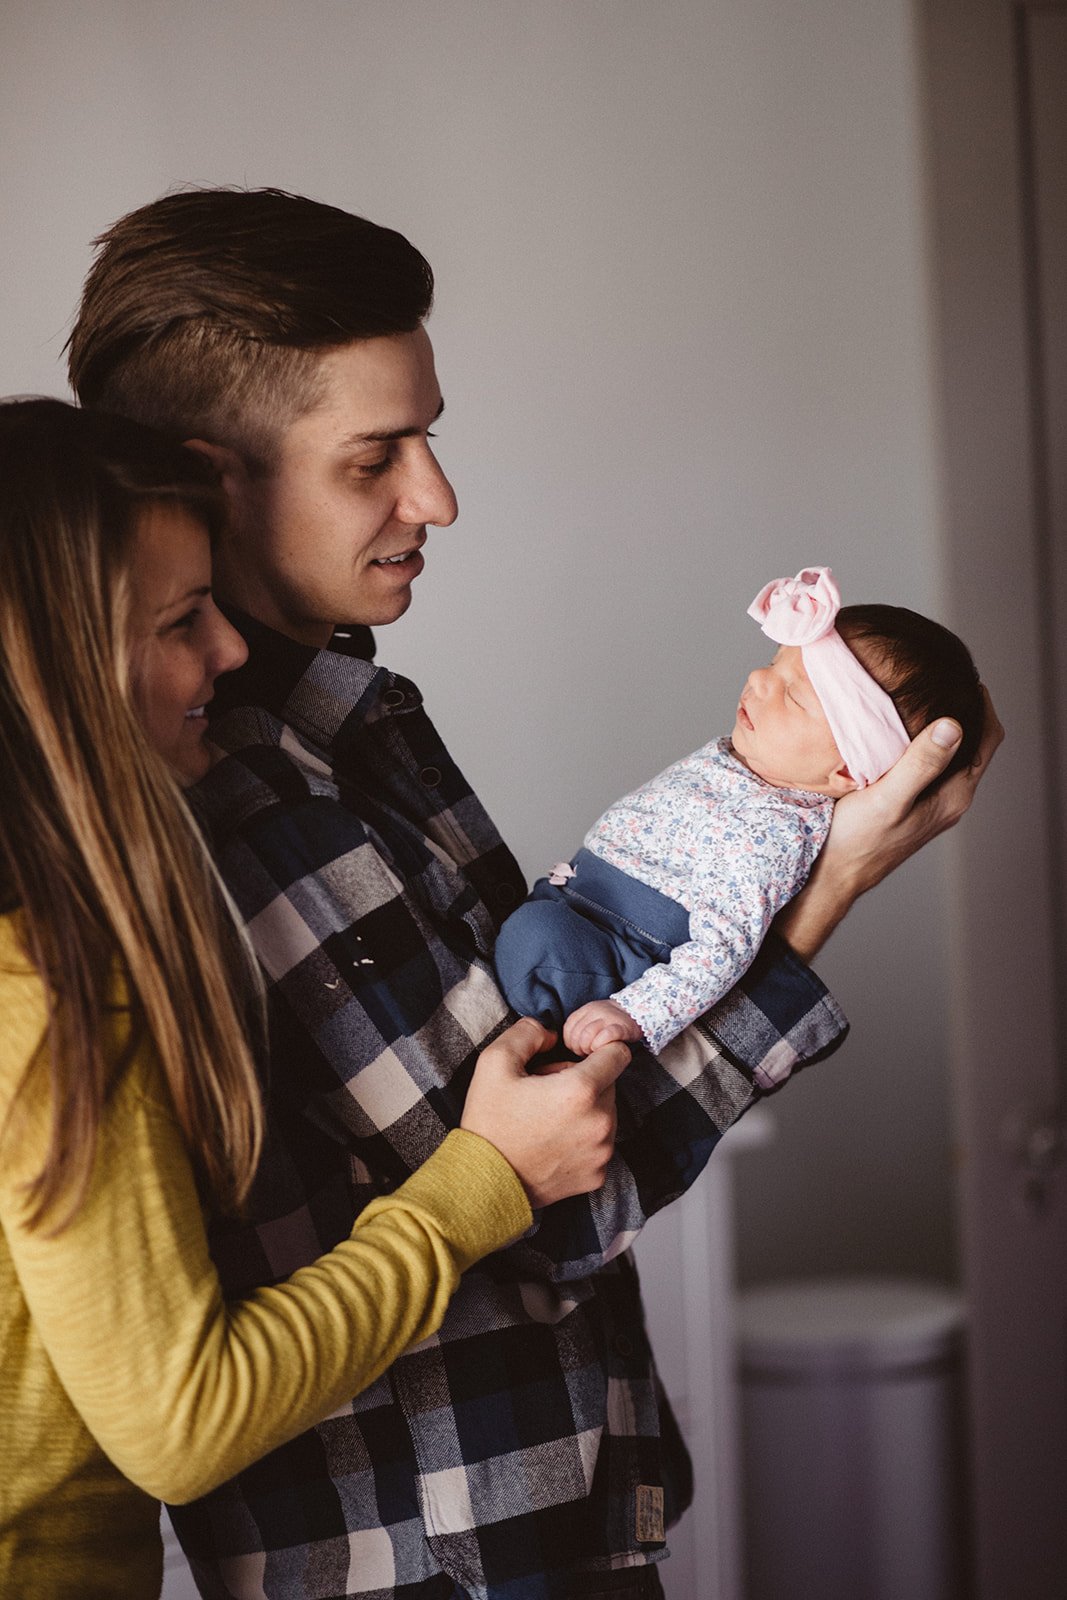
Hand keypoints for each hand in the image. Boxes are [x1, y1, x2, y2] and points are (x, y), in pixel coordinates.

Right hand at [460, 1018, 629, 1206]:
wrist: (483, 1184)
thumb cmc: (489, 1122)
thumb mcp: (495, 1063)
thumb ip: (528, 1033)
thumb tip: (553, 1034)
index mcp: (580, 1090)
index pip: (618, 1053)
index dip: (598, 1048)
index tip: (576, 1056)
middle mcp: (600, 1122)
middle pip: (609, 1083)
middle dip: (583, 1080)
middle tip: (546, 1092)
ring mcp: (601, 1152)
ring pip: (606, 1113)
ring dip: (585, 1110)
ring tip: (547, 1119)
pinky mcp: (597, 1175)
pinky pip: (599, 1143)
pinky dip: (583, 1138)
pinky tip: (552, 1142)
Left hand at [563, 999, 642, 1055]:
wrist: (635, 1013)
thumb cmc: (610, 1022)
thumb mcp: (592, 1019)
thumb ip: (580, 1028)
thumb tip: (570, 1046)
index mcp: (586, 1009)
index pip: (568, 1028)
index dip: (570, 1043)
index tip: (578, 1049)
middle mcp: (596, 1010)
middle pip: (577, 1034)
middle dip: (579, 1048)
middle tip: (587, 1053)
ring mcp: (609, 1017)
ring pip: (588, 1035)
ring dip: (588, 1049)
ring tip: (594, 1052)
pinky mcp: (622, 1026)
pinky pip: (606, 1036)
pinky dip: (601, 1045)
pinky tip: (603, 1049)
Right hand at [777, 686, 1002, 960]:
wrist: (832, 875)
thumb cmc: (856, 841)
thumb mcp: (888, 798)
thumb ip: (921, 764)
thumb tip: (952, 725)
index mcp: (953, 795)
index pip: (988, 739)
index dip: (983, 705)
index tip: (964, 675)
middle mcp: (948, 798)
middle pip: (972, 743)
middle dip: (964, 708)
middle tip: (941, 675)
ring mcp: (929, 802)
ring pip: (949, 753)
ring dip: (941, 723)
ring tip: (921, 692)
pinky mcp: (909, 803)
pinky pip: (927, 763)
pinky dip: (921, 740)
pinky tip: (897, 727)